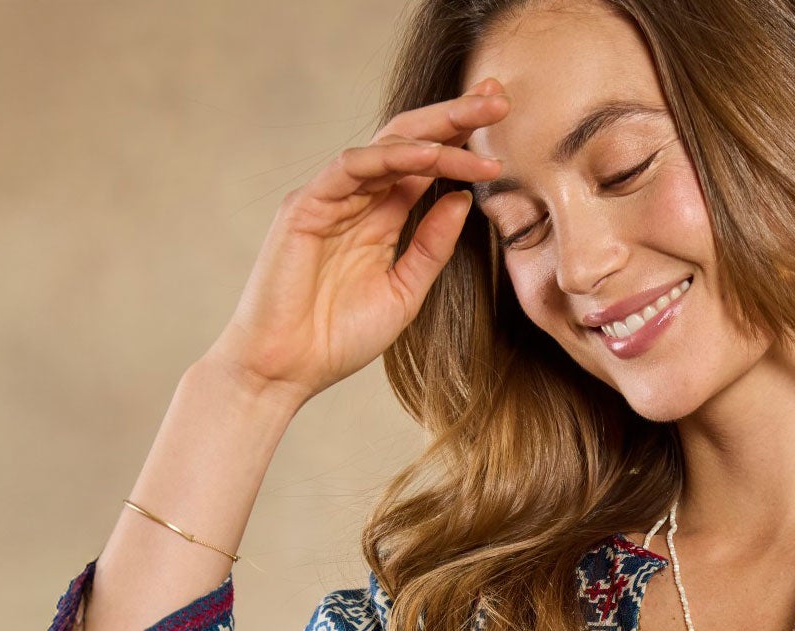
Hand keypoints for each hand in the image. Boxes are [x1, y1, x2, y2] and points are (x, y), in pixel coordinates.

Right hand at [204, 80, 509, 405]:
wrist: (287, 368)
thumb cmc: (338, 337)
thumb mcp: (404, 292)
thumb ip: (431, 246)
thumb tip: (463, 199)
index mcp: (381, 217)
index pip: (426, 166)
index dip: (464, 144)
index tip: (506, 127)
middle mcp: (357, 199)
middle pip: (410, 142)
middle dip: (456, 118)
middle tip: (500, 98)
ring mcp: (330, 198)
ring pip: (387, 147)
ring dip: (435, 132)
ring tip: (479, 123)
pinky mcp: (306, 206)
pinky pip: (352, 168)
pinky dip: (392, 158)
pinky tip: (432, 156)